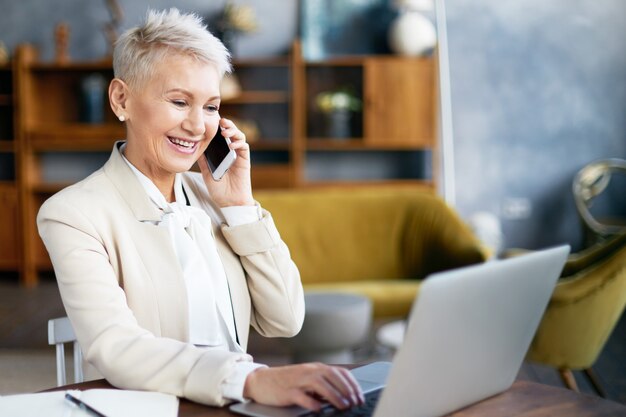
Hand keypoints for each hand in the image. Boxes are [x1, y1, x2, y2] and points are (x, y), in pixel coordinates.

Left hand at [198, 118, 253, 206]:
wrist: (230, 202)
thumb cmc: (219, 189)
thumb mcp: (206, 172)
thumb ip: (203, 160)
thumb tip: (194, 147)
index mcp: (220, 153)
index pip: (219, 136)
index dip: (216, 127)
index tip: (209, 120)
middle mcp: (230, 152)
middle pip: (230, 132)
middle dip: (226, 124)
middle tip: (219, 121)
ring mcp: (238, 155)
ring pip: (238, 136)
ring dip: (233, 130)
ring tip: (225, 131)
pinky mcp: (245, 160)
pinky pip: (244, 147)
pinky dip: (238, 143)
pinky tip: (231, 145)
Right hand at [242, 363, 364, 411]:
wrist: (261, 380)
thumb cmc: (287, 381)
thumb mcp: (307, 379)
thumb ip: (323, 384)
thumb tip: (342, 395)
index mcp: (315, 368)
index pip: (339, 372)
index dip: (352, 384)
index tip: (360, 396)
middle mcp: (308, 371)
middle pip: (332, 376)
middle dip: (347, 390)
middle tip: (355, 402)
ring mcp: (298, 381)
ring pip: (320, 384)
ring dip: (334, 395)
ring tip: (344, 406)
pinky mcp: (287, 392)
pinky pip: (302, 396)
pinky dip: (312, 402)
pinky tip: (319, 409)